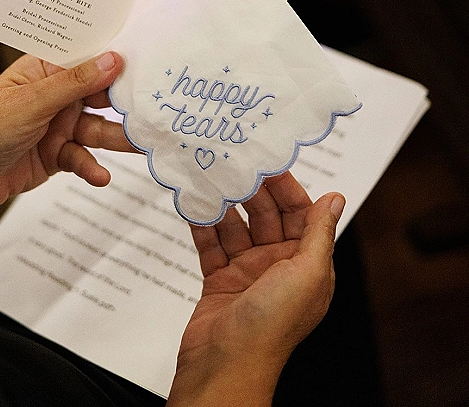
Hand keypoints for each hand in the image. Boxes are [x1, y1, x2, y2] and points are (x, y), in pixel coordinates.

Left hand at [0, 52, 135, 250]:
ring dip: (116, 139)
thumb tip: (113, 58)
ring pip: (96, 129)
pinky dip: (92, 167)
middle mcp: (52, 96)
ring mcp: (54, 126)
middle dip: (124, 103)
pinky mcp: (54, 156)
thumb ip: (75, 83)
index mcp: (43, 70)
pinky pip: (82, 158)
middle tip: (155, 108)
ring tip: (141, 146)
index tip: (150, 60)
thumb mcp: (31, 103)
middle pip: (98, 95)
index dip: (117, 59)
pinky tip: (101, 175)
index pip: (87, 59)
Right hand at [167, 172, 344, 406]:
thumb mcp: (307, 273)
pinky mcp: (218, 281)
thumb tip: (336, 198)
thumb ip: (320, 232)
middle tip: (234, 163)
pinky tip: (193, 204)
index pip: (300, 215)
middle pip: (266, 217)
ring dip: (224, 204)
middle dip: (252, 191)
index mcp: (307, 266)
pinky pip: (211, 245)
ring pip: (236, 227)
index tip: (269, 162)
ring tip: (210, 177)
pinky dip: (202, 225)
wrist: (225, 367)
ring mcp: (247, 273)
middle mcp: (278, 267)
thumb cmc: (273, 326)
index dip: (287, 189)